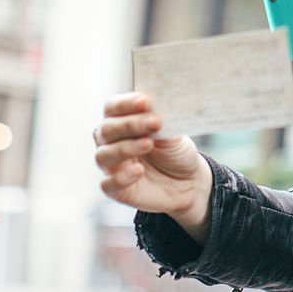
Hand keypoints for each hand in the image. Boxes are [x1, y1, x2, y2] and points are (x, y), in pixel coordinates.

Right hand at [94, 92, 212, 243]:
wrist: (189, 182)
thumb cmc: (175, 152)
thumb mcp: (172, 133)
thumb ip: (160, 121)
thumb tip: (154, 107)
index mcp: (122, 122)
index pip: (113, 107)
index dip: (126, 104)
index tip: (145, 102)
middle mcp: (111, 142)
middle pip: (107, 129)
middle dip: (130, 124)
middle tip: (155, 122)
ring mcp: (112, 166)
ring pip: (104, 155)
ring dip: (125, 148)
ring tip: (149, 144)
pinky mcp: (116, 190)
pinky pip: (108, 184)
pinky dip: (121, 177)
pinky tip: (139, 171)